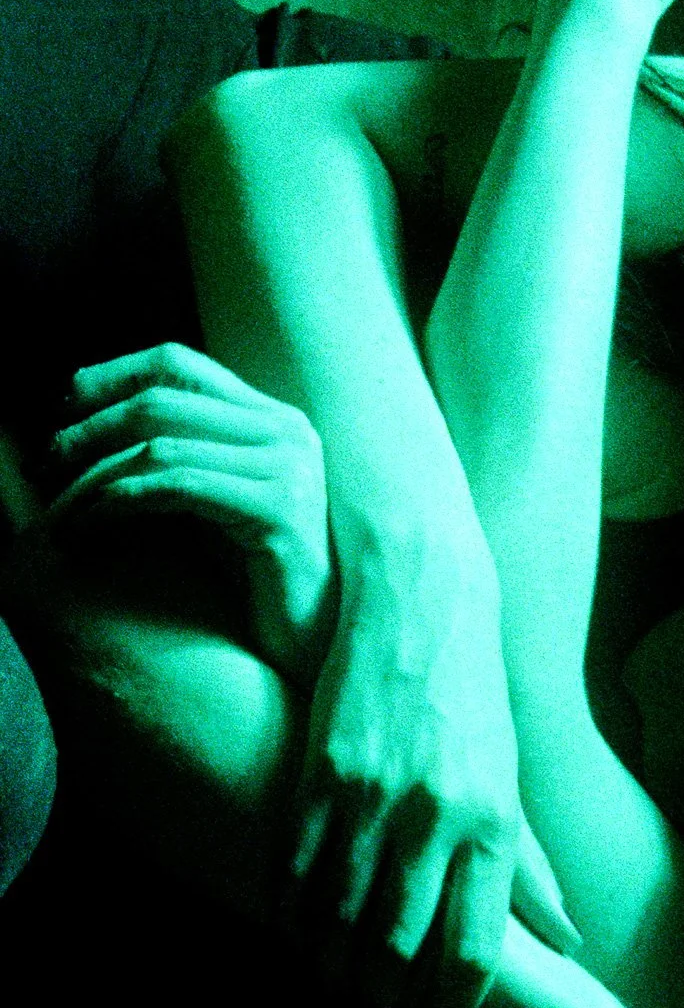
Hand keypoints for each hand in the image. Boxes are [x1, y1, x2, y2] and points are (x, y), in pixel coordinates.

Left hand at [39, 342, 334, 679]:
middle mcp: (286, 431)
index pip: (178, 363)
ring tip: (57, 512)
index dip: (109, 376)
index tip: (60, 412)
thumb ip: (176, 461)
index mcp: (273, 419)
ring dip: (92, 477)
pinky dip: (118, 504)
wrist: (317, 644)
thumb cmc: (257, 585)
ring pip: (160, 444)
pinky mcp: (278, 511)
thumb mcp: (212, 507)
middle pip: (160, 398)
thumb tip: (84, 433)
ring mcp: (287, 468)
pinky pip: (176, 488)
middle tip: (42, 468)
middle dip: (87, 430)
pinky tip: (88, 529)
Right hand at [286, 536, 581, 1007]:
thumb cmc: (474, 697)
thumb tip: (567, 939)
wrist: (424, 600)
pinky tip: (285, 930)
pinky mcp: (322, 770)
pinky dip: (286, 911)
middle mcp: (436, 818)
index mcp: (493, 825)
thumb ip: (527, 867)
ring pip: (339, 918)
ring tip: (326, 987)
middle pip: (398, 952)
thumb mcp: (510, 780)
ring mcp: (375, 796)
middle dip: (381, 1002)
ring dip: (327, 967)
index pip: (472, 955)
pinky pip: (295, 866)